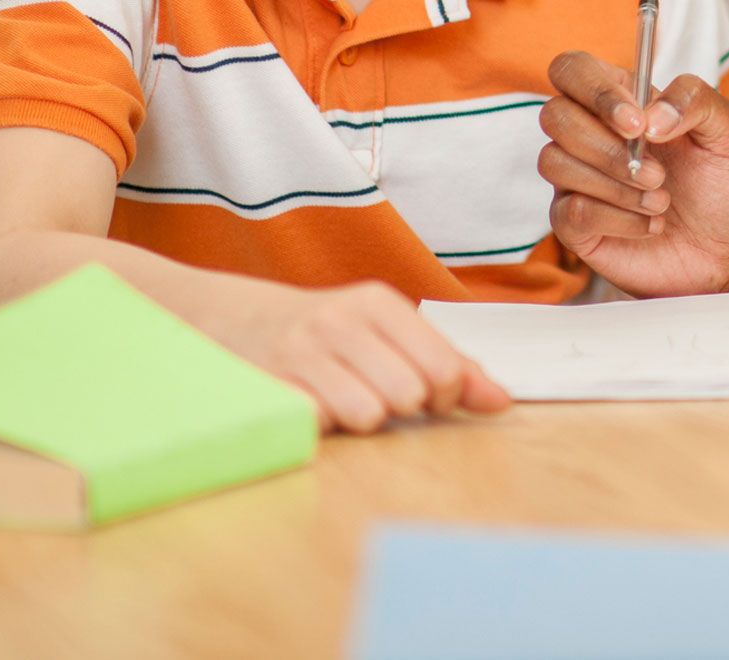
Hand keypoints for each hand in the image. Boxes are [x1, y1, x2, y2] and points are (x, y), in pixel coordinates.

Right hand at [204, 278, 509, 434]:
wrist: (227, 317)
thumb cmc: (324, 331)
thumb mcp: (384, 331)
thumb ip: (446, 363)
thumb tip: (501, 402)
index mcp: (379, 303)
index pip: (443, 368)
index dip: (445, 396)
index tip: (426, 395)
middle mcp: (341, 320)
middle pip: (409, 395)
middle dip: (401, 408)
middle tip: (378, 394)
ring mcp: (301, 351)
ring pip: (368, 415)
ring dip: (360, 420)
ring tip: (342, 399)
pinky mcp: (268, 384)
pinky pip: (321, 426)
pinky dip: (323, 426)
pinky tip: (311, 405)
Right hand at [541, 51, 728, 296]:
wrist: (728, 250)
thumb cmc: (722, 186)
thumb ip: (696, 100)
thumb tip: (651, 115)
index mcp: (621, 101)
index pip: (573, 70)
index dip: (595, 90)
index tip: (638, 123)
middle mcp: (591, 135)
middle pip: (555, 115)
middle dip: (607, 147)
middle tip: (657, 173)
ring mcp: (577, 180)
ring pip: (555, 162)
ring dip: (616, 186)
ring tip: (661, 201)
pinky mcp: (575, 224)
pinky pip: (570, 210)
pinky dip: (617, 219)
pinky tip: (650, 224)